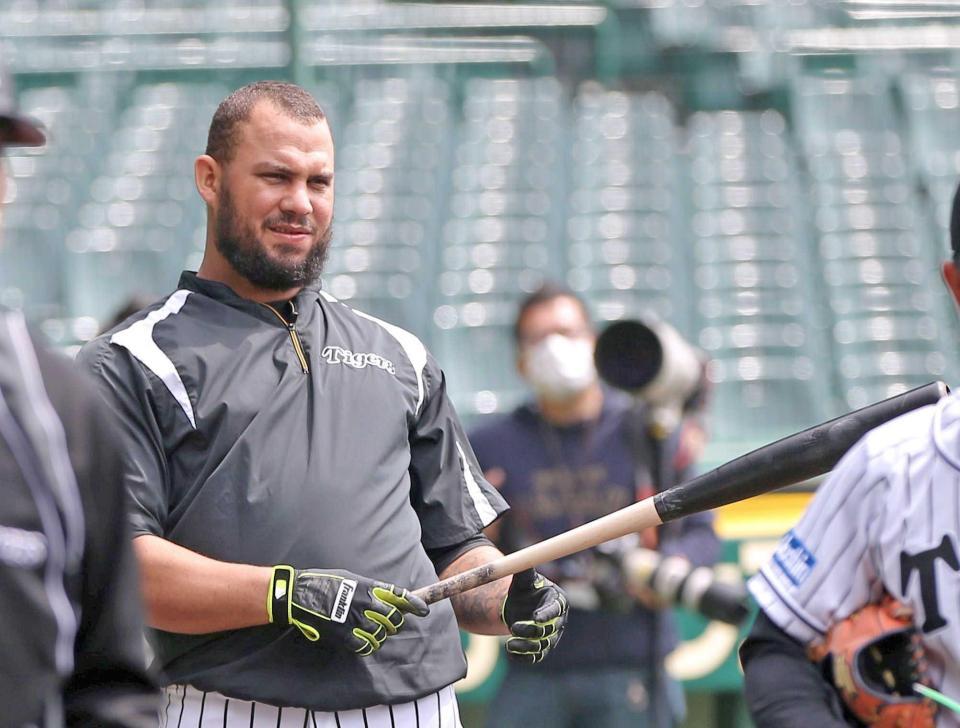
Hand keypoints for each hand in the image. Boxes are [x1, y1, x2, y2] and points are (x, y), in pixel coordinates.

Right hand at [269, 565, 428, 655]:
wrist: (299, 594)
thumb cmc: (323, 581)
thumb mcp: (350, 577)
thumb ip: (369, 587)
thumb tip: (386, 595)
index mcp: (369, 587)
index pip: (400, 596)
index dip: (415, 604)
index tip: (424, 610)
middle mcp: (366, 604)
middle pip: (394, 619)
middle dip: (395, 623)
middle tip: (390, 624)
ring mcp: (356, 620)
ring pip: (381, 635)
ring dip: (380, 635)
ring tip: (372, 632)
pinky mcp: (344, 635)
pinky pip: (365, 646)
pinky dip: (367, 645)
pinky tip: (362, 641)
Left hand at [501, 568, 567, 663]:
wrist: (518, 606)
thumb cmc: (524, 590)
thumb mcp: (524, 579)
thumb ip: (524, 569)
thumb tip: (523, 557)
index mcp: (558, 601)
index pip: (556, 609)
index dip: (547, 614)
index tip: (536, 617)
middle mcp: (558, 621)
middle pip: (549, 630)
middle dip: (531, 631)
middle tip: (514, 627)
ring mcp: (551, 637)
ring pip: (542, 647)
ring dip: (525, 647)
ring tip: (509, 644)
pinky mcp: (541, 649)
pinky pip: (535, 658)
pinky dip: (523, 657)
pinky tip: (510, 652)